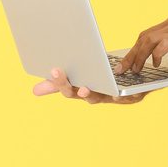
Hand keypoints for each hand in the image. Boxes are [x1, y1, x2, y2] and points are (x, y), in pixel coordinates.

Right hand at [32, 67, 146, 104]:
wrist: (132, 87)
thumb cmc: (101, 83)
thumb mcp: (79, 81)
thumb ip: (59, 85)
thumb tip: (35, 91)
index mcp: (84, 91)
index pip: (69, 90)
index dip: (61, 82)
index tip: (54, 69)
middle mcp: (99, 96)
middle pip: (87, 96)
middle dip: (79, 90)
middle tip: (77, 84)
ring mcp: (114, 96)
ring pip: (107, 97)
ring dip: (102, 94)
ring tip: (94, 89)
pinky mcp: (132, 94)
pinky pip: (130, 95)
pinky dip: (127, 94)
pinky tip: (123, 90)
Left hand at [116, 16, 167, 73]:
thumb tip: (165, 60)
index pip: (148, 34)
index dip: (136, 48)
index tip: (128, 61)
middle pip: (143, 37)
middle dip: (130, 54)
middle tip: (122, 69)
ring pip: (147, 41)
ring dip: (137, 57)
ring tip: (133, 71)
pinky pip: (159, 47)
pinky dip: (153, 57)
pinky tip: (155, 66)